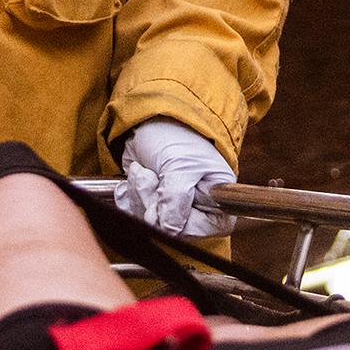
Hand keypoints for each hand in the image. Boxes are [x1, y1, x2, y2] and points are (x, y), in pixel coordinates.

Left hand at [114, 117, 234, 236]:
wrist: (153, 120)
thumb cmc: (178, 136)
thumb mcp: (180, 164)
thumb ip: (176, 199)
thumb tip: (170, 230)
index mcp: (218, 203)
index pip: (200, 229)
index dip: (179, 218)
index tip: (167, 195)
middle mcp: (198, 211)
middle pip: (170, 229)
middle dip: (153, 201)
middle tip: (154, 176)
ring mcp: (173, 209)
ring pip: (149, 222)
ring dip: (140, 193)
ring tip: (146, 170)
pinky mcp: (151, 205)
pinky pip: (134, 213)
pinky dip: (130, 193)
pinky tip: (138, 174)